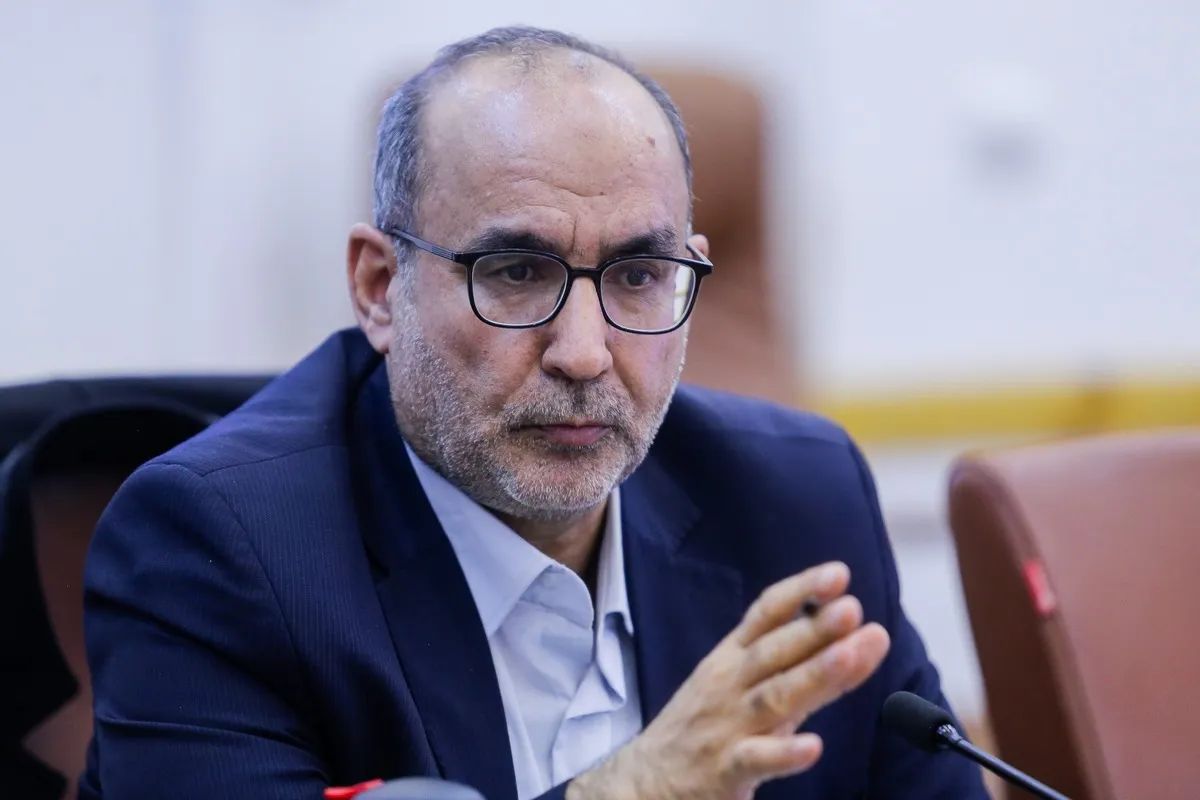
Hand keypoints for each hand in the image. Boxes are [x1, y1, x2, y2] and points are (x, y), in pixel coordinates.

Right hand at [567, 562, 889, 799]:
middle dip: (815, 628)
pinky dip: (784, 754)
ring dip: (812, 675)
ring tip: (849, 656)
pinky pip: (755, 760)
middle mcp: (729, 684)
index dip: (800, 591)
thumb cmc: (702, 724)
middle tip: (852, 608)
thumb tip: (847, 633)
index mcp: (731, 658)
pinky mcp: (724, 770)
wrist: (645, 780)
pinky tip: (813, 746)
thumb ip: (787, 660)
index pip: (766, 614)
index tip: (839, 573)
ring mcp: (726, 726)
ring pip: (773, 698)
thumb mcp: (733, 680)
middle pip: (774, 651)